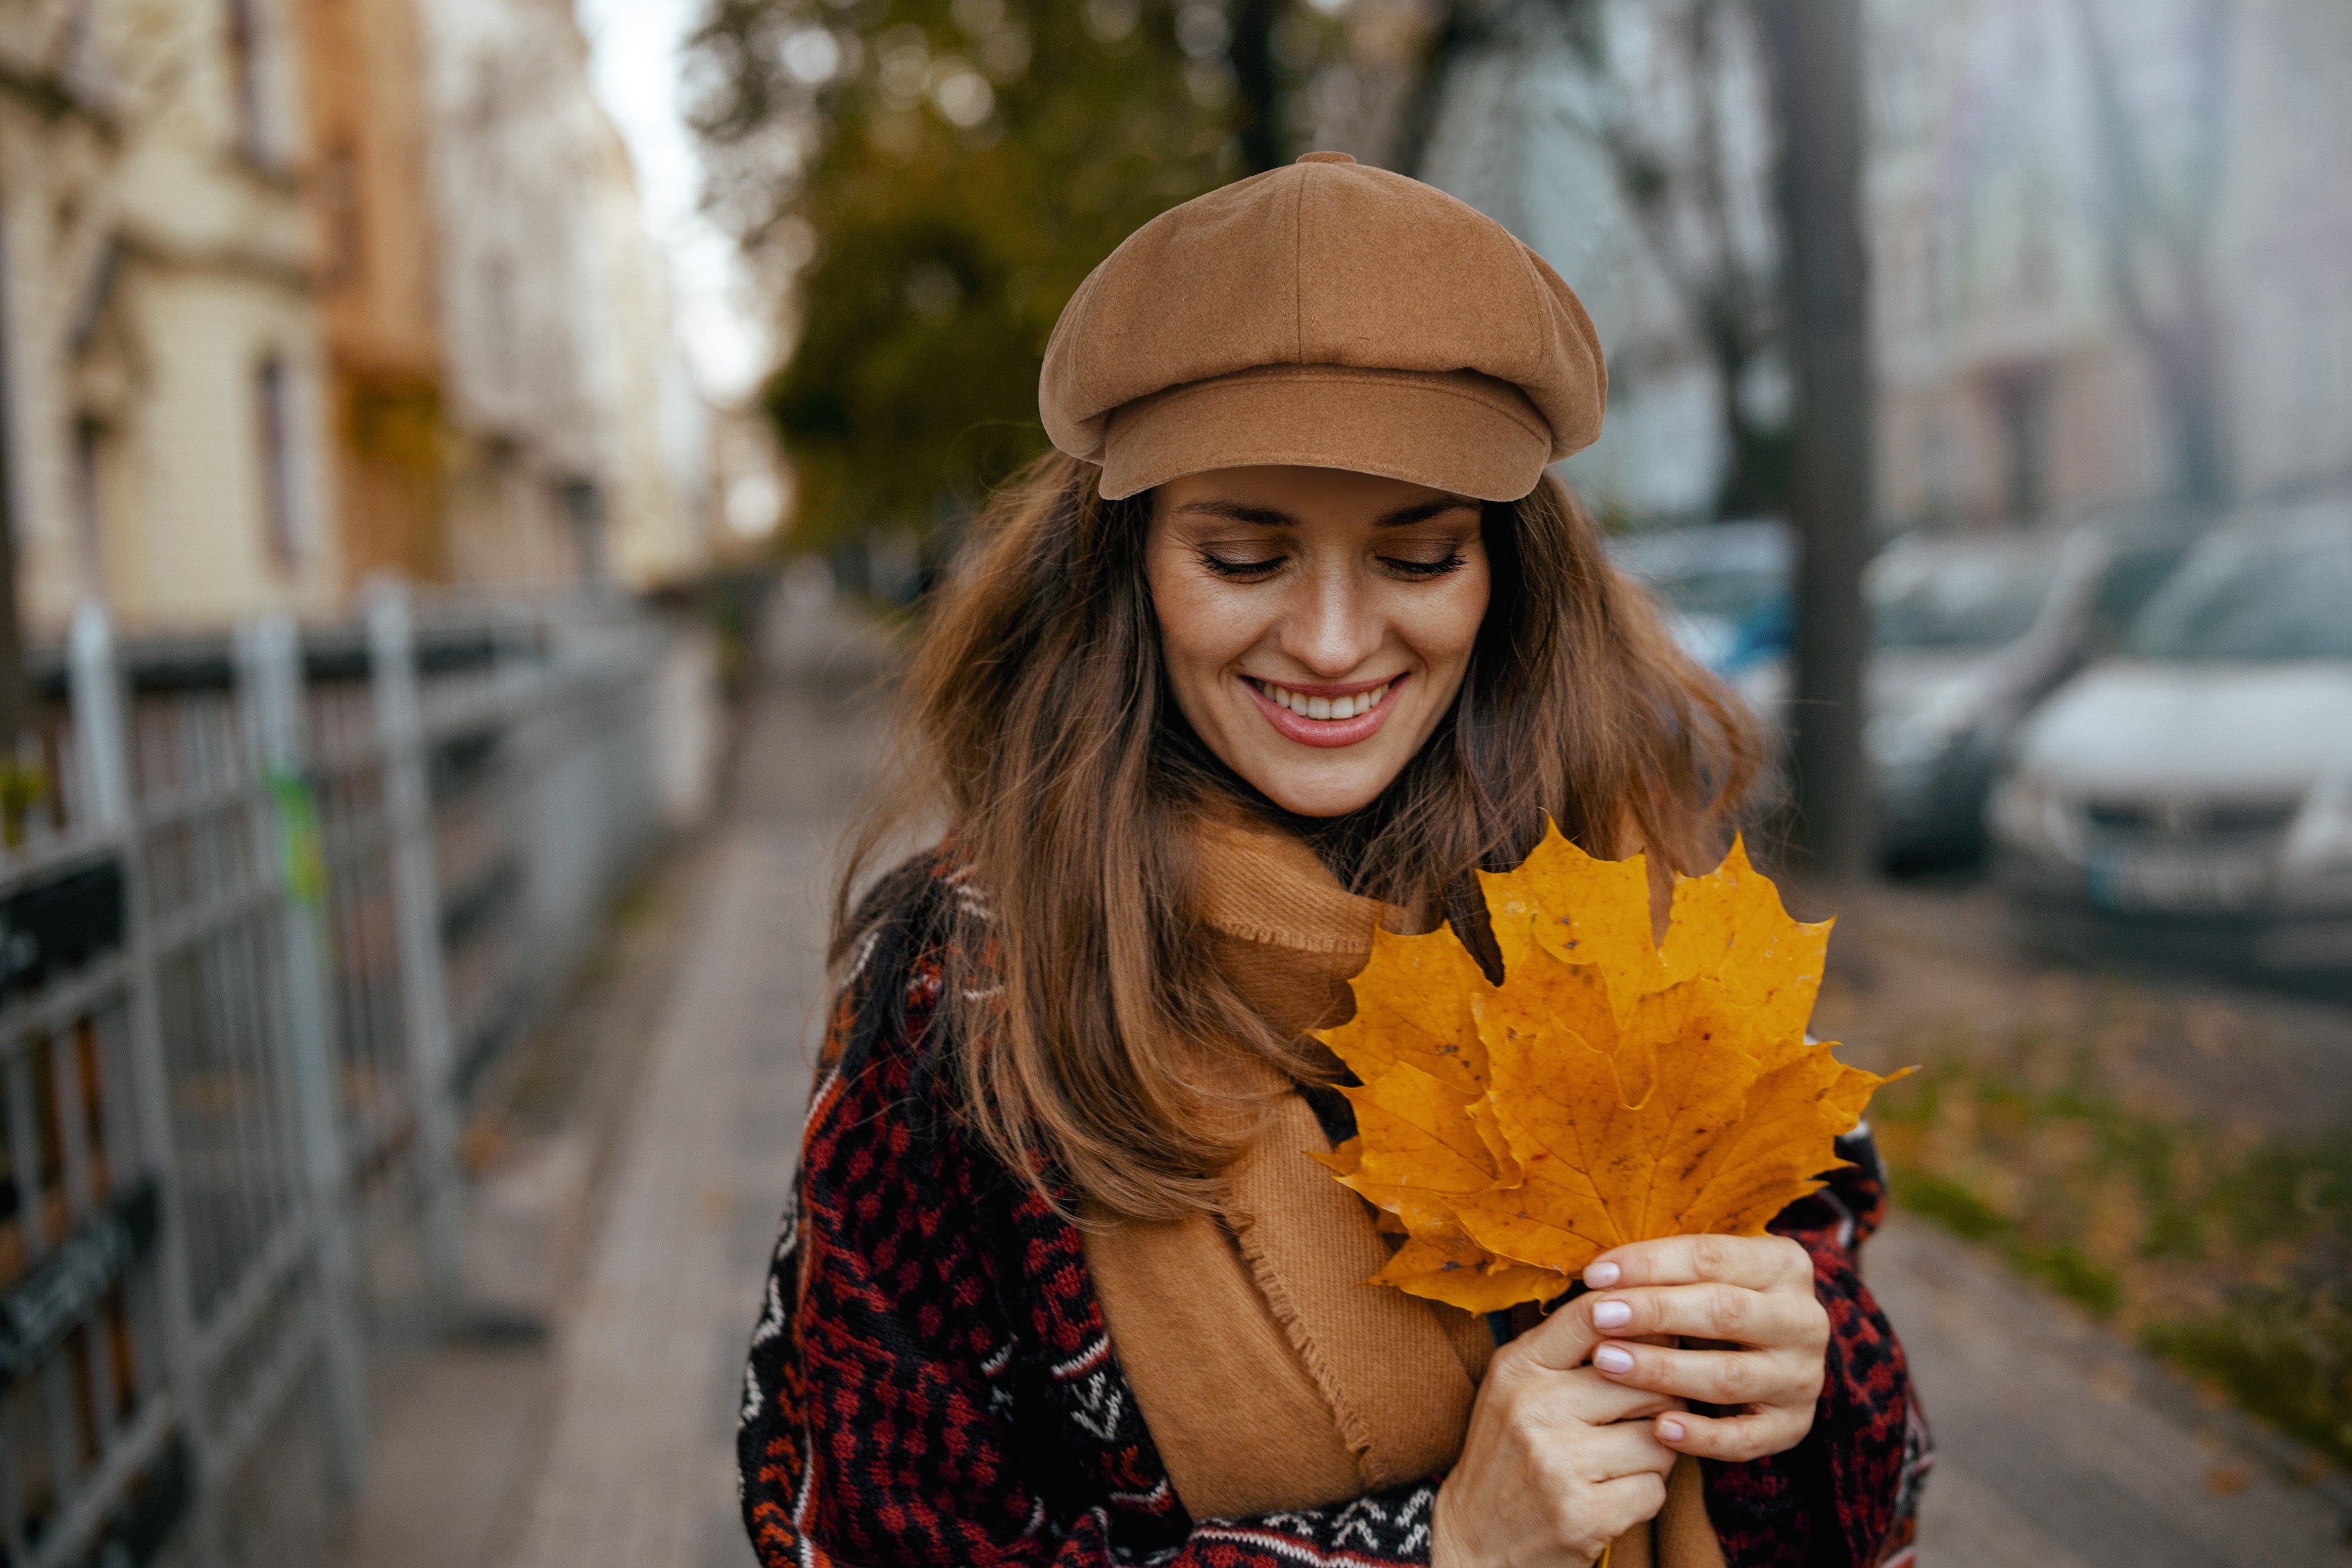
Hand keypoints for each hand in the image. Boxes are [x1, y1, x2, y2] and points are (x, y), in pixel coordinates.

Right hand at [1431, 1296, 1683, 1567]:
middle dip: (1657, 1401)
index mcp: (1518, 1367)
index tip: (1655, 1335)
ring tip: (1620, 1460)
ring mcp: (1558, 1463)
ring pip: (1659, 1438)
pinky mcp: (1582, 1514)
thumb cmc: (1509, 1455)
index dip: (1639, 1319)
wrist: (1475, 1543)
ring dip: (1654, 1454)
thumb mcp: (1517, 1387)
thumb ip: (1567, 1348)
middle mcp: (1534, 1408)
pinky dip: (1643, 1496)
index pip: (1591, 1315)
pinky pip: (1654, 1490)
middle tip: (1640, 1415)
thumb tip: (1648, 1311)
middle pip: (1646, 1381)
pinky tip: (1611, 1496)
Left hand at [1580, 1234, 1827, 1462]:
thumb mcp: (1702, 1274)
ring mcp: (1802, 1376)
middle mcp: (1803, 1319)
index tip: (1594, 1275)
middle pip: (1724, 1311)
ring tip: (1608, 1363)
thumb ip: (1664, 1270)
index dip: (1649, 1264)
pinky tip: (1659, 1428)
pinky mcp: (1793, 1425)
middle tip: (1598, 1317)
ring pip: (1729, 1376)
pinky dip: (1702, 1436)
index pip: (1710, 1256)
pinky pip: (1746, 1438)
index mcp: (1782, 1264)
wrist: (1771, 1354)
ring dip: (1664, 1370)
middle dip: (1655, 1313)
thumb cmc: (1714, 1301)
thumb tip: (1597, 1277)